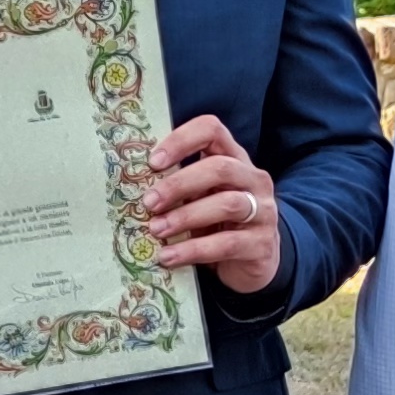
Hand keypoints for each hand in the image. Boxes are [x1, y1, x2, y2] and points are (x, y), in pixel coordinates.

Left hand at [136, 115, 287, 296]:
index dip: (181, 140)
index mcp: (234, 160)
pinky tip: (169, 257)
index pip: (212, 131)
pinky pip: (227, 244)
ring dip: (185, 217)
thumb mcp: (199, 199)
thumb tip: (132, 186)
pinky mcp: (261, 245)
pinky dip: (193, 250)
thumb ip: (178, 188)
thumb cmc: (217, 225)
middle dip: (179, 184)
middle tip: (149, 203)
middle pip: (220, 168)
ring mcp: (262, 212)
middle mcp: (254, 180)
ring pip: (228, 204)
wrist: (253, 264)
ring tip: (156, 230)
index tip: (153, 163)